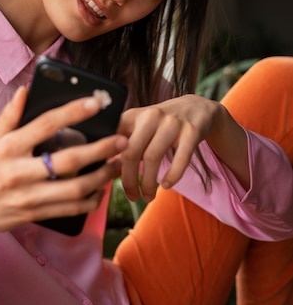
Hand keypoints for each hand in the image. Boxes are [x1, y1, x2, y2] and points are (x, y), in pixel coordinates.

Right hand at [0, 87, 126, 287]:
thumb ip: (9, 115)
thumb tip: (26, 90)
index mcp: (8, 148)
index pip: (45, 124)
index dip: (73, 112)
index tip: (96, 102)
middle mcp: (18, 172)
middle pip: (68, 160)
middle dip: (100, 149)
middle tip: (121, 139)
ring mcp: (28, 197)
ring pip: (74, 188)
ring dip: (101, 177)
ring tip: (116, 164)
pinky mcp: (34, 215)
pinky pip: (69, 210)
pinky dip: (90, 201)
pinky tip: (101, 190)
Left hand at [117, 94, 247, 201]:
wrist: (196, 107)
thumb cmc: (161, 124)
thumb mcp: (140, 127)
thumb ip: (124, 145)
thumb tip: (107, 170)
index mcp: (133, 115)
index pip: (113, 140)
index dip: (108, 162)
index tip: (108, 180)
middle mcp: (150, 116)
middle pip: (131, 152)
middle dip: (129, 180)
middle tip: (132, 197)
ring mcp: (172, 122)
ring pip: (153, 157)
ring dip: (148, 183)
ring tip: (147, 196)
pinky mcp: (191, 131)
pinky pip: (180, 158)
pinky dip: (172, 175)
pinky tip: (166, 185)